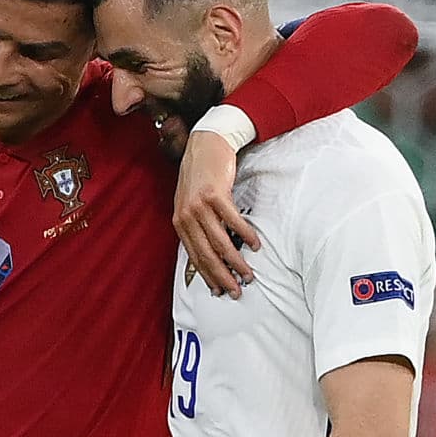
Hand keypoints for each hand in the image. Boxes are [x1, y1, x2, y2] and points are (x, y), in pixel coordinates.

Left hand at [173, 131, 260, 298]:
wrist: (204, 145)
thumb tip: (210, 252)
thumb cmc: (200, 176)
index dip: (208, 276)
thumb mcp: (190, 203)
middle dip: (222, 276)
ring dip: (236, 261)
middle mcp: (187, 216)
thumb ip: (196, 226)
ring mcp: (199, 205)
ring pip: (220, 241)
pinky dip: (245, 234)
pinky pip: (233, 220)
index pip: (195, 257)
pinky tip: (255, 245)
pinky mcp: (215, 194)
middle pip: (207, 254)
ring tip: (249, 274)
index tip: (220, 292)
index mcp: (180, 222)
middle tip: (237, 291)